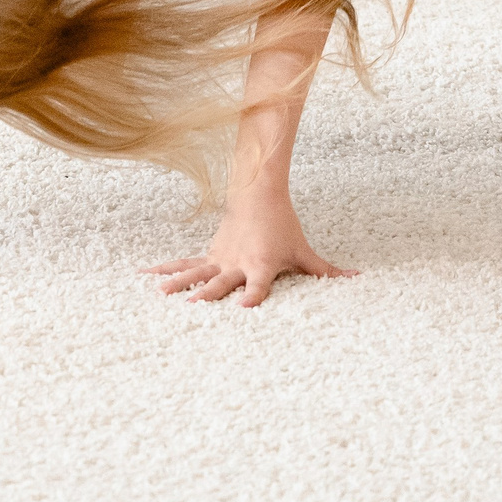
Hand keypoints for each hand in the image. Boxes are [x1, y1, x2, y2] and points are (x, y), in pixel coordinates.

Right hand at [149, 191, 354, 307]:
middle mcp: (237, 264)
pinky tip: (143, 276)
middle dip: (208, 294)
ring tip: (160, 294)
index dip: (253, 295)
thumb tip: (357, 279)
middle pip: (221, 281)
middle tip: (193, 306)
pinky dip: (164, 269)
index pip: (259, 285)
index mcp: (261, 267)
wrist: (258, 195)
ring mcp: (219, 259)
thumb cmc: (283, 227)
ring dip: (178, 283)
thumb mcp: (304, 251)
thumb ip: (327, 271)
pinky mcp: (209, 254)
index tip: (245, 306)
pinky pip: (183, 263)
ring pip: (196, 272)